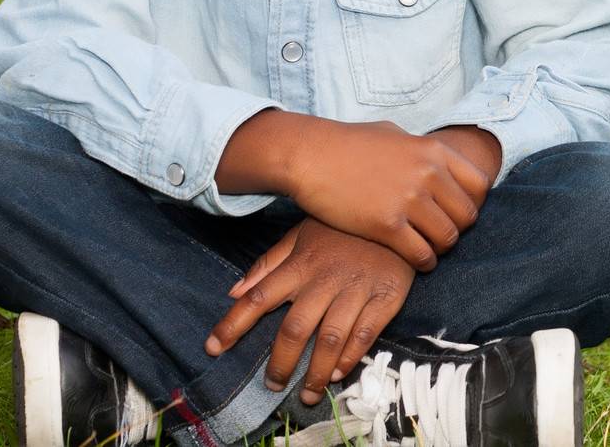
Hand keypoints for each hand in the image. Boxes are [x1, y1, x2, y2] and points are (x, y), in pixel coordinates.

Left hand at [204, 218, 414, 406]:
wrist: (397, 215)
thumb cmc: (343, 228)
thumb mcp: (302, 234)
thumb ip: (268, 264)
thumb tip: (234, 291)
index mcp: (301, 264)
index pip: (259, 296)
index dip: (234, 324)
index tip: (213, 348)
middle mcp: (325, 279)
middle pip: (295, 328)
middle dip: (280, 362)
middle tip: (273, 385)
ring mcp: (356, 290)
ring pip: (330, 338)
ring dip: (316, 371)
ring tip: (307, 394)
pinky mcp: (385, 298)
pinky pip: (365, 334)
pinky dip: (349, 358)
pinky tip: (337, 372)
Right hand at [288, 120, 491, 269]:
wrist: (309, 155)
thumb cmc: (347, 143)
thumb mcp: (393, 134)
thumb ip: (419, 150)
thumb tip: (436, 160)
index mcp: (433, 150)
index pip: (480, 184)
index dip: (473, 202)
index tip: (456, 210)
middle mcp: (427, 174)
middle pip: (468, 216)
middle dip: (457, 228)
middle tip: (439, 233)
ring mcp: (408, 200)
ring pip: (448, 239)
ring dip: (440, 248)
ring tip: (427, 248)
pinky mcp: (386, 225)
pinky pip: (422, 255)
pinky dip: (423, 262)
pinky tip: (413, 259)